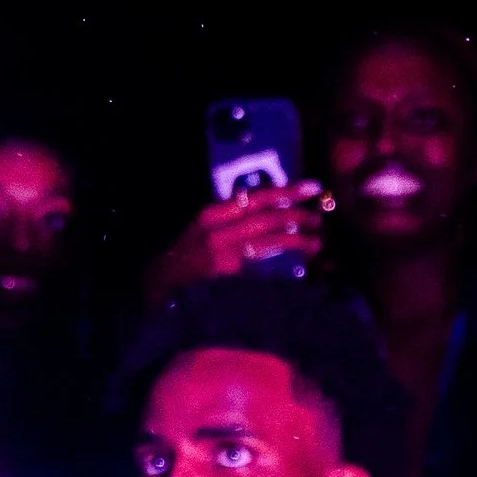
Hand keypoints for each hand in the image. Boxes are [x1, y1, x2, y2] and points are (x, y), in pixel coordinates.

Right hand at [139, 184, 328, 304]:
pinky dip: (284, 259)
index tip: (310, 186)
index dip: (286, 190)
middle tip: (319, 216)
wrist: (157, 289)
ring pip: (269, 236)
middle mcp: (217, 228)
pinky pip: (263, 262)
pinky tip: (301, 261)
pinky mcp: (227, 273)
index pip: (255, 198)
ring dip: (297, 237)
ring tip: (316, 240)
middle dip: (297, 213)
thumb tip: (265, 220)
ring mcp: (222, 251)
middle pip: (266, 215)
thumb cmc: (181, 264)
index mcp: (211, 215)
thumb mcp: (200, 236)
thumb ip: (228, 226)